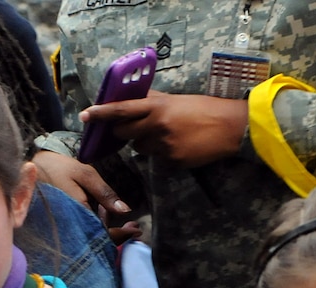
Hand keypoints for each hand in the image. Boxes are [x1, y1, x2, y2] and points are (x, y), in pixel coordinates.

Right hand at [31, 150, 135, 240]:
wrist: (29, 167)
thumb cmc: (58, 168)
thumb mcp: (85, 174)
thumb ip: (104, 193)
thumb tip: (125, 210)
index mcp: (77, 215)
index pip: (102, 235)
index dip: (120, 235)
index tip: (136, 230)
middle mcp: (70, 226)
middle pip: (96, 239)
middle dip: (117, 234)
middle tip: (133, 227)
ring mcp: (65, 227)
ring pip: (89, 235)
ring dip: (106, 228)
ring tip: (120, 219)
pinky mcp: (62, 224)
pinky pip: (81, 229)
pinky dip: (95, 223)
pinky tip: (101, 211)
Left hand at [80, 92, 246, 167]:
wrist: (230, 127)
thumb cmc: (204, 110)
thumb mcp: (177, 100)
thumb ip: (153, 101)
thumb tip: (133, 99)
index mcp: (158, 107)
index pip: (122, 110)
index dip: (101, 113)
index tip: (85, 115)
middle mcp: (157, 126)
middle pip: (124, 134)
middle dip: (123, 133)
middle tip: (135, 128)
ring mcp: (163, 145)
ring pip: (141, 148)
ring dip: (147, 144)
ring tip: (169, 135)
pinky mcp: (171, 161)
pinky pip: (157, 160)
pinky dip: (163, 154)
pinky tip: (180, 146)